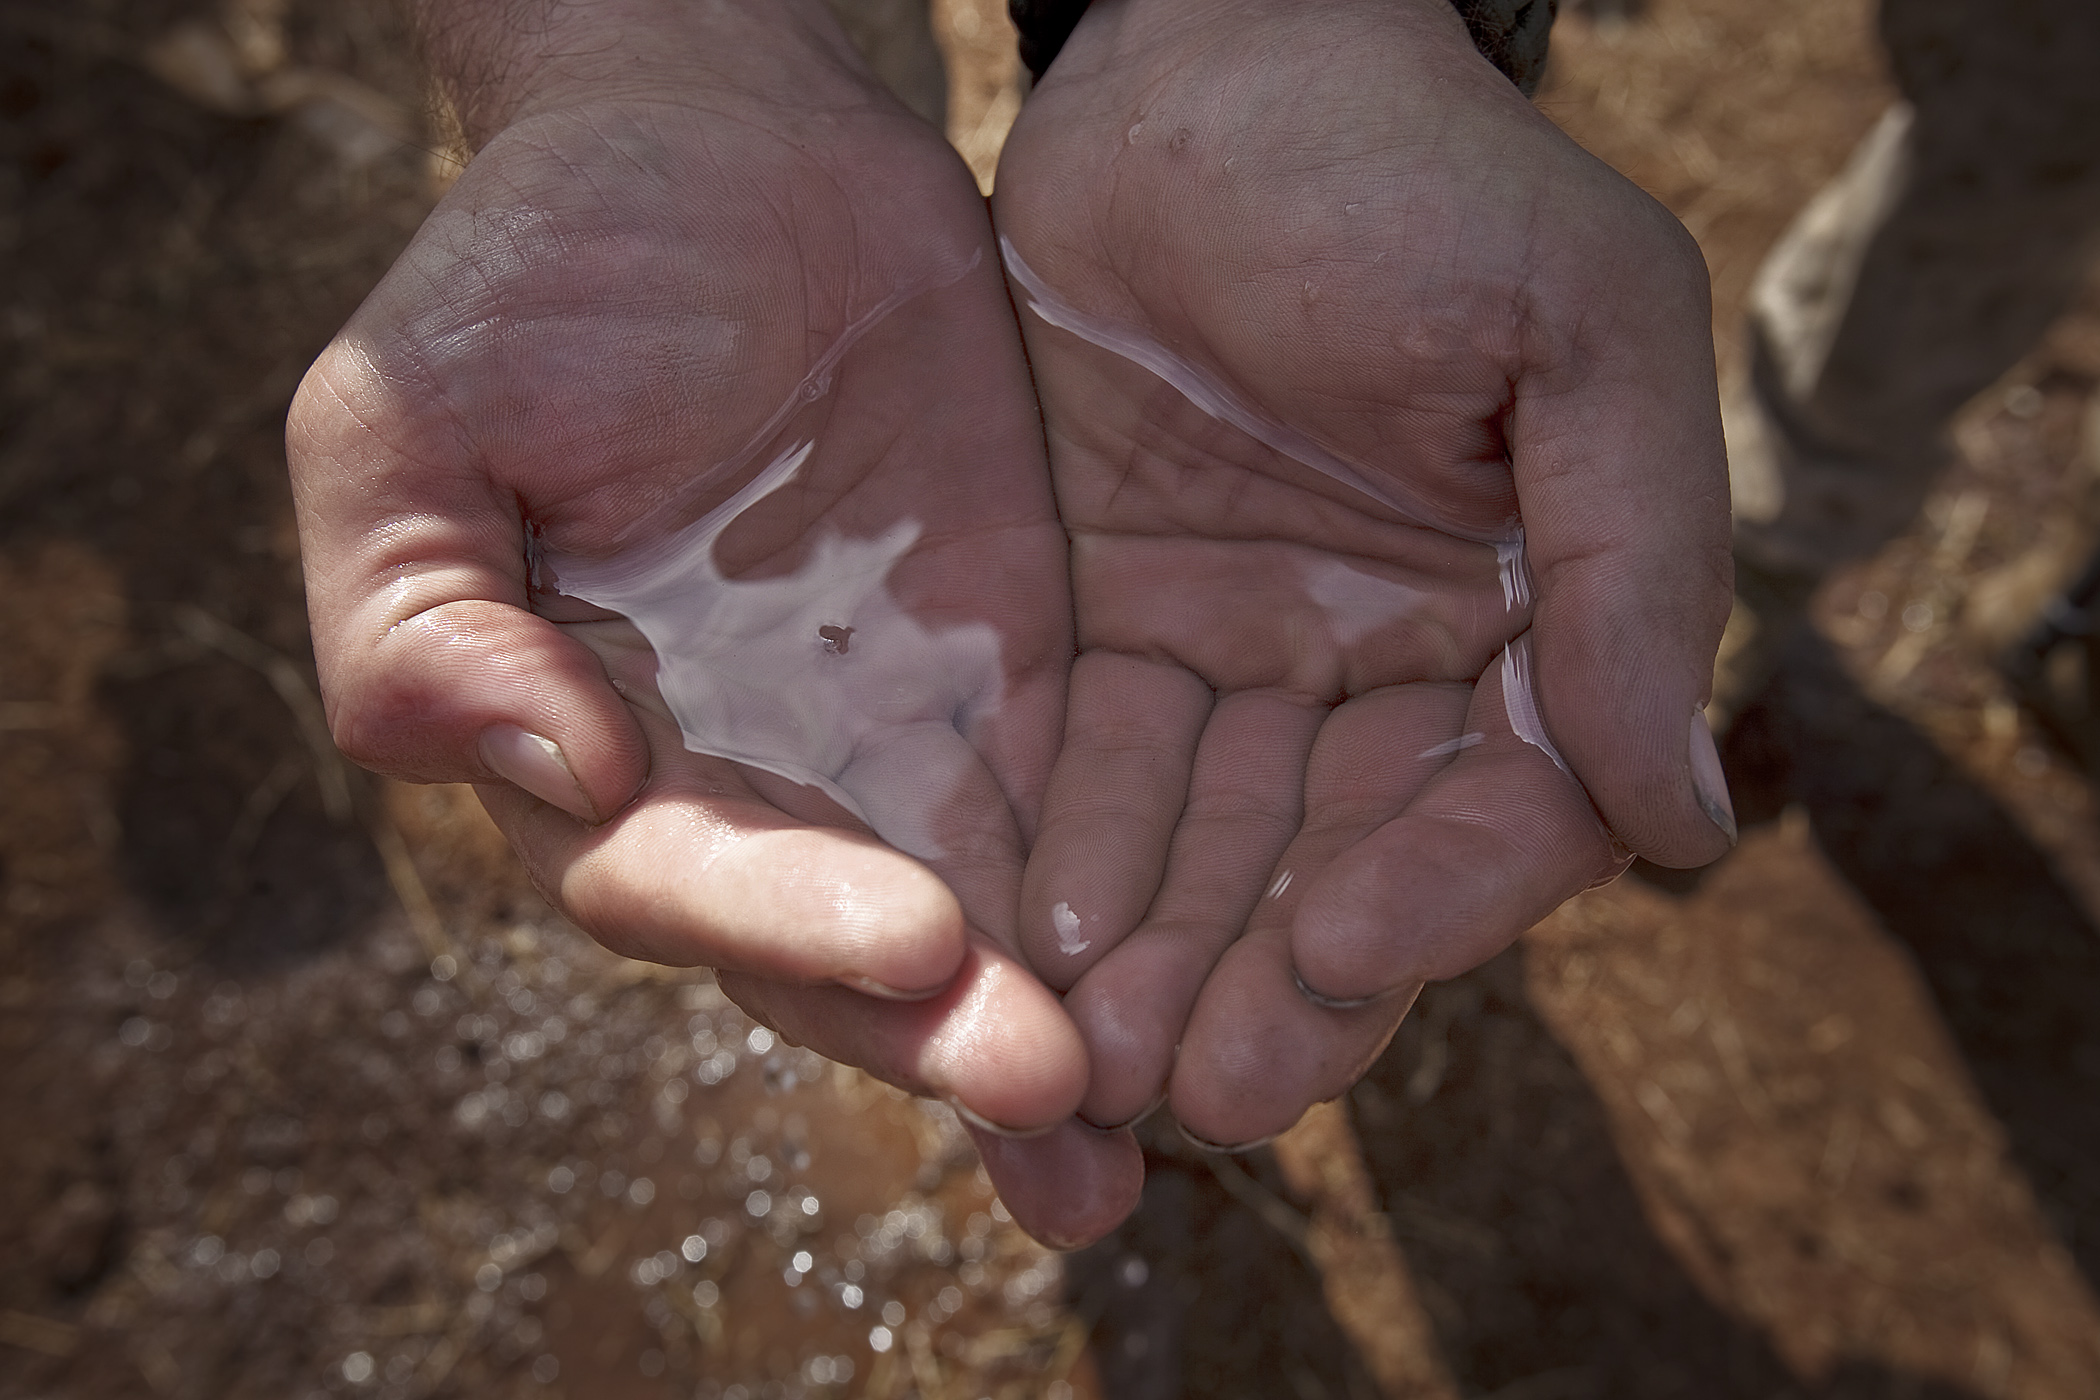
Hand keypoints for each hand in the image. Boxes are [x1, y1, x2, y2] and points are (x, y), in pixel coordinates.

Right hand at [289, 0, 1137, 1243]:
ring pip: (967, 921)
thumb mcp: (408, 425)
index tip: (909, 943)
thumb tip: (537, 767)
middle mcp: (741, 776)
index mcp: (589, 746)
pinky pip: (1075, 811)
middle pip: (835, 944)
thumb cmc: (539, 270)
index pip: (675, 883)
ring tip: (1135, 1122)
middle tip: (1055, 1095)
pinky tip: (1213, 987)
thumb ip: (418, 617)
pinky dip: (1126, 916)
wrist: (730, 143)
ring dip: (1041, 1028)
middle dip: (936, 1031)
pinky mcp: (1011, 679)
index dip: (781, 925)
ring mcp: (884, 737)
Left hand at [993, 0, 1736, 1148]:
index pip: (1500, 807)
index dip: (1432, 900)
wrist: (1211, 55)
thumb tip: (1684, 820)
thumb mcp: (1578, 335)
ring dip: (1154, 951)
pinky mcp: (1101, 612)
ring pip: (1205, 837)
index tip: (1342, 956)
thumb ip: (1632, 568)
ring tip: (1088, 1061)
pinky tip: (1019, 931)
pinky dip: (1060, 844)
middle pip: (1338, 861)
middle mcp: (1384, 656)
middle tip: (1195, 1091)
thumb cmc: (1415, 173)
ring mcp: (1238, 643)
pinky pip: (1083, 754)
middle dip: (1271, 980)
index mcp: (1524, 610)